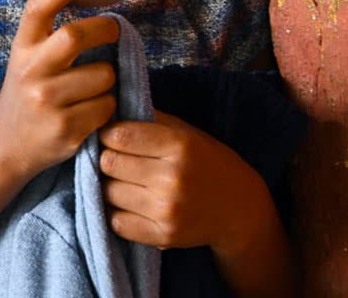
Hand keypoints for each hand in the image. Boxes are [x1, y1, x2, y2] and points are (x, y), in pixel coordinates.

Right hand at [0, 0, 119, 179]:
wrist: (7, 145)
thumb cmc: (29, 91)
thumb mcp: (29, 58)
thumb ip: (54, 38)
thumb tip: (110, 20)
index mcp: (22, 48)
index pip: (38, 9)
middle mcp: (29, 72)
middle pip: (74, 36)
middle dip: (105, 30)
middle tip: (116, 31)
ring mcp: (45, 102)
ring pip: (102, 75)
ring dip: (109, 79)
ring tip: (94, 88)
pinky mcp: (64, 129)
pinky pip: (106, 106)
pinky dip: (107, 106)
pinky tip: (91, 112)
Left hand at [98, 110, 270, 253]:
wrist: (239, 209)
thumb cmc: (207, 162)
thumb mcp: (186, 132)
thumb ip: (150, 120)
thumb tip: (108, 111)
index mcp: (179, 145)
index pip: (120, 136)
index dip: (108, 134)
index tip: (110, 136)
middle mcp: (172, 178)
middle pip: (109, 164)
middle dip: (108, 159)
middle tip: (117, 160)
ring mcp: (167, 210)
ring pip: (109, 193)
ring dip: (111, 186)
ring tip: (124, 182)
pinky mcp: (163, 236)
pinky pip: (117, 223)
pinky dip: (117, 213)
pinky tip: (129, 205)